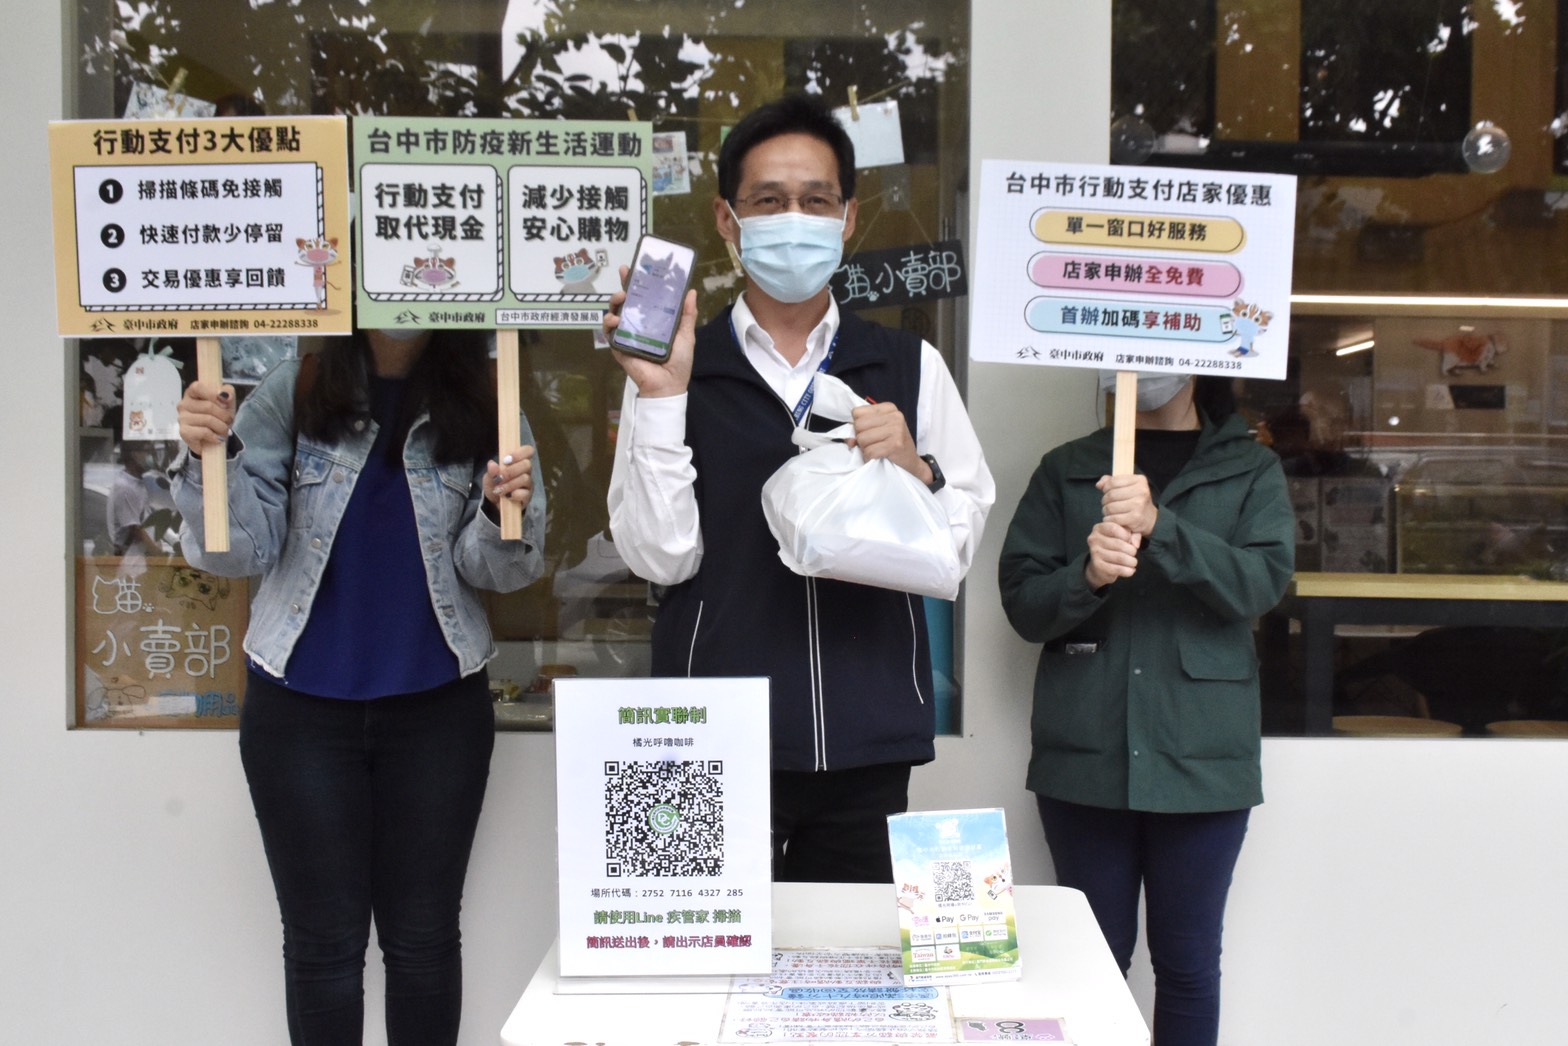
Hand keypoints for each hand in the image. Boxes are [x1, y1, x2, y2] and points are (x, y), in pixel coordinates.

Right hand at [177, 380, 235, 457]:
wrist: (216, 438)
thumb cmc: (220, 418)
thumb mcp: (228, 403)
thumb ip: (228, 393)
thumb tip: (224, 394)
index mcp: (192, 393)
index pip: (198, 387)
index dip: (214, 395)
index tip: (225, 404)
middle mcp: (184, 404)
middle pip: (208, 406)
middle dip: (224, 416)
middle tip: (228, 421)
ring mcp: (182, 418)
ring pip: (208, 420)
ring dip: (222, 427)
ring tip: (223, 430)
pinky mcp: (184, 432)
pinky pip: (204, 432)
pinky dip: (215, 436)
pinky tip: (216, 438)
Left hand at [485, 445, 534, 511]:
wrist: (495, 503)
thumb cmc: (495, 485)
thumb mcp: (489, 478)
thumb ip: (491, 472)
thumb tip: (492, 464)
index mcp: (518, 462)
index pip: (528, 451)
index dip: (519, 453)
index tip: (505, 460)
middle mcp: (526, 471)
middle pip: (527, 464)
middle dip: (510, 472)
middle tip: (499, 478)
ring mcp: (528, 484)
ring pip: (525, 478)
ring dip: (510, 485)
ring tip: (499, 490)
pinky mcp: (528, 496)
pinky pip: (525, 493)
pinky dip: (515, 495)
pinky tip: (507, 497)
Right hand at [605, 265, 696, 398]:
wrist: (669, 385)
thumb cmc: (679, 363)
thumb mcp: (686, 335)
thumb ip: (687, 315)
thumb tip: (691, 291)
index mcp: (652, 321)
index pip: (641, 298)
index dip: (635, 283)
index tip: (632, 268)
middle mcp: (637, 326)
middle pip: (624, 303)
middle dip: (622, 288)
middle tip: (625, 279)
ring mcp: (626, 336)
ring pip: (613, 314)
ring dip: (614, 303)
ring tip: (621, 299)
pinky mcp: (618, 347)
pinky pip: (608, 333)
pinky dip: (609, 324)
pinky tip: (615, 320)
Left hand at [848, 401, 930, 483]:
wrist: (911, 462)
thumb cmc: (893, 445)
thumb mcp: (878, 430)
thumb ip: (861, 430)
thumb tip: (849, 440)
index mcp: (888, 408)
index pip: (857, 412)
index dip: (858, 426)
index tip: (868, 433)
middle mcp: (894, 416)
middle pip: (858, 425)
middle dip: (861, 438)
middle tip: (873, 444)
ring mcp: (896, 429)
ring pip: (862, 439)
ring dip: (865, 449)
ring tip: (877, 450)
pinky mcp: (895, 444)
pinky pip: (869, 451)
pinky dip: (869, 458)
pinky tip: (878, 457)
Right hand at [1084, 520, 1139, 588]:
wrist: (1100, 566)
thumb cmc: (1114, 546)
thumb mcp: (1124, 534)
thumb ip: (1133, 534)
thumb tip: (1135, 544)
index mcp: (1099, 528)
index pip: (1114, 528)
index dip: (1126, 535)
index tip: (1130, 540)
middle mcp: (1094, 539)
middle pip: (1119, 543)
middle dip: (1131, 550)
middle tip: (1134, 553)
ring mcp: (1094, 552)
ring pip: (1120, 557)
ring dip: (1131, 561)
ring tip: (1133, 562)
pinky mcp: (1097, 565)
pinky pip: (1117, 569)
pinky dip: (1127, 570)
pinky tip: (1131, 570)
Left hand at [1096, 473, 1157, 536]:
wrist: (1149, 519)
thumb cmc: (1134, 501)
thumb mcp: (1126, 487)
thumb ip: (1111, 481)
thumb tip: (1099, 484)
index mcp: (1140, 480)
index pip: (1113, 481)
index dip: (1106, 488)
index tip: (1107, 492)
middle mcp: (1141, 491)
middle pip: (1111, 495)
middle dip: (1105, 501)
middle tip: (1108, 505)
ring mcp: (1139, 505)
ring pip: (1110, 507)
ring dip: (1106, 511)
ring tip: (1111, 512)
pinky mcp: (1135, 518)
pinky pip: (1114, 518)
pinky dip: (1109, 520)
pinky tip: (1113, 519)